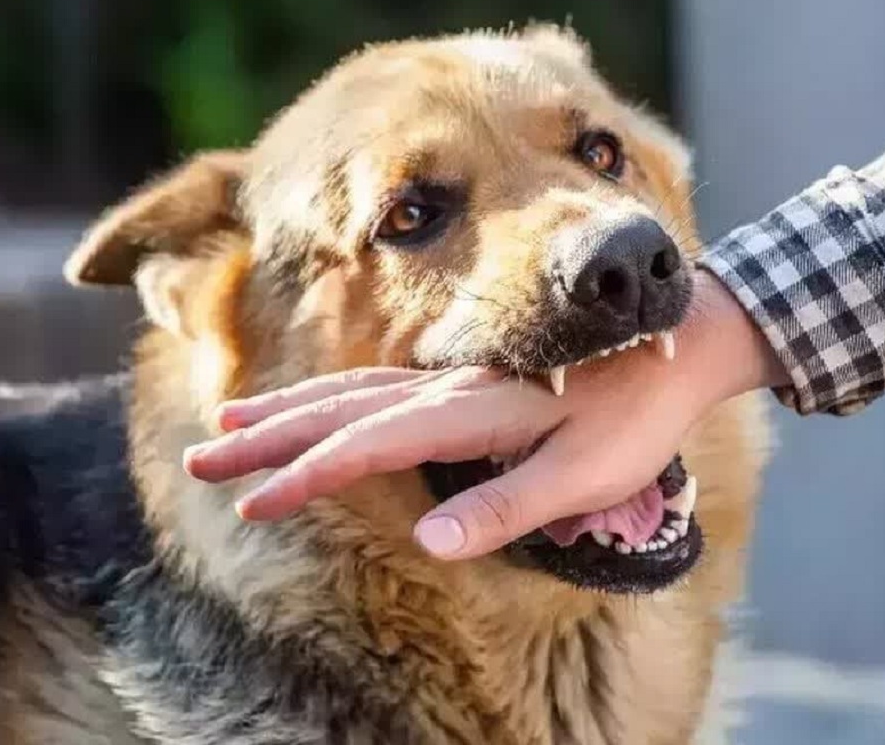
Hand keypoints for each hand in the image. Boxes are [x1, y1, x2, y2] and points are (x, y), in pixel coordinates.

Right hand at [183, 270, 784, 558]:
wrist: (680, 343)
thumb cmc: (637, 418)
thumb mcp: (584, 474)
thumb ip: (508, 506)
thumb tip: (430, 542)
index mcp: (474, 413)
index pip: (371, 446)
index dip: (308, 476)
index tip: (254, 502)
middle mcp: (451, 388)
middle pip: (340, 410)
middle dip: (268, 436)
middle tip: (203, 455)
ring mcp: (455, 379)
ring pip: (352, 389)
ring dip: (289, 408)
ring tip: (231, 420)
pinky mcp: (466, 381)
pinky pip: (380, 385)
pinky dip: (332, 397)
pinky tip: (316, 406)